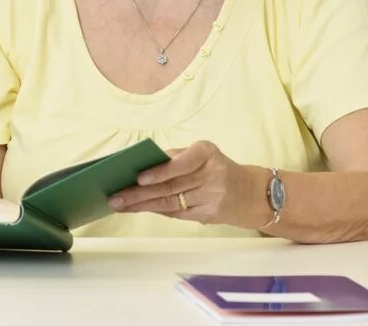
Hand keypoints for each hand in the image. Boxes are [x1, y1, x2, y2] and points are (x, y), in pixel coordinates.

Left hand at [107, 141, 265, 227]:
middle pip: (170, 186)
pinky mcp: (210, 215)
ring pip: (171, 203)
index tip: (139, 178)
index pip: (181, 163)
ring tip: (120, 204)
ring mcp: (212, 197)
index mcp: (206, 153)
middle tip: (116, 196)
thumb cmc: (216, 167)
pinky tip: (140, 209)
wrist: (252, 193)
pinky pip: (178, 213)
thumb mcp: (202, 154)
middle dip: (139, 193)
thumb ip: (175, 158)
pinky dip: (157, 210)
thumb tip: (140, 164)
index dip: (160, 172)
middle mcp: (211, 175)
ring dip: (142, 205)